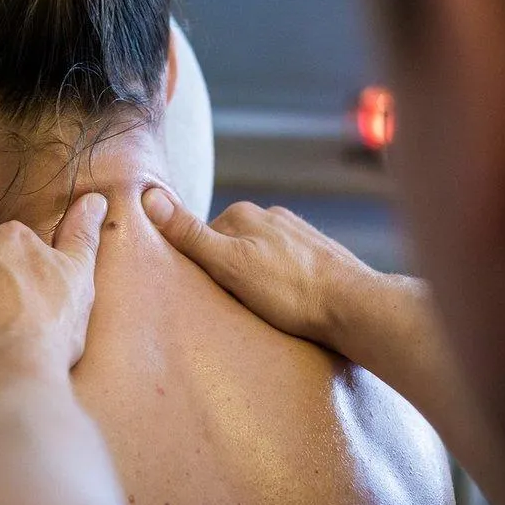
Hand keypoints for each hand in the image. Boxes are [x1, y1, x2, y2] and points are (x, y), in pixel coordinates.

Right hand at [142, 188, 380, 349]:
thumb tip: (148, 196)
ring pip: (260, 258)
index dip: (201, 268)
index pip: (203, 239)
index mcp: (244, 213)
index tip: (208, 293)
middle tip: (234, 306)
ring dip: (256, 280)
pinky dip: (282, 285)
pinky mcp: (319, 255)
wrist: (356, 308)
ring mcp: (298, 234)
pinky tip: (288, 305)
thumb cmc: (290, 292)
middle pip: (232, 247)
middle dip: (229, 272)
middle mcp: (272, 216)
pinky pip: (286, 268)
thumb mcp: (229, 265)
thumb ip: (189, 234)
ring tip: (264, 308)